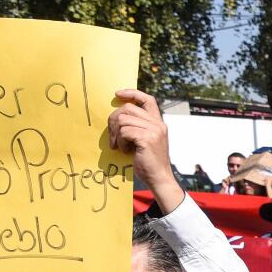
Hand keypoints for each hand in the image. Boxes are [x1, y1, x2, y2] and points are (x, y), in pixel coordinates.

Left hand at [108, 89, 180, 211]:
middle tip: (112, 136)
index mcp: (158, 122)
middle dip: (114, 120)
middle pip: (128, 109)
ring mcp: (154, 130)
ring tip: (119, 146)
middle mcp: (158, 124)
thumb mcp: (145, 140)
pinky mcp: (147, 138)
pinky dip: (120, 142)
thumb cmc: (148, 162)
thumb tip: (117, 116)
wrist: (159, 178)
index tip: (117, 94)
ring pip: (123, 120)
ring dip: (116, 134)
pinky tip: (125, 150)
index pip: (147, 99)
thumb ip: (137, 127)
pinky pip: (124, 132)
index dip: (132, 93)